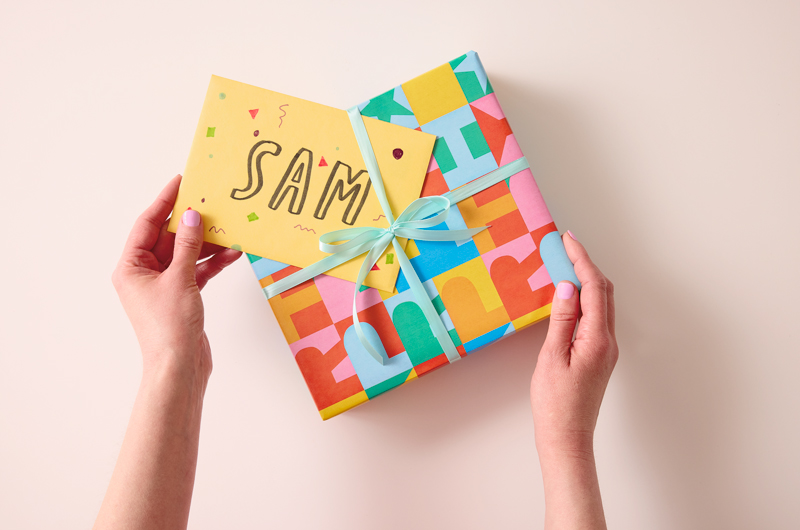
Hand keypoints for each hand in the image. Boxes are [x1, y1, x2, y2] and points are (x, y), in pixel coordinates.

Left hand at [111, 175, 240, 381]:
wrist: (180, 366)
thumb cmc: (170, 327)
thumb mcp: (180, 279)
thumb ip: (188, 245)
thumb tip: (192, 216)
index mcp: (131, 267)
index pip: (148, 224)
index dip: (165, 201)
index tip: (181, 182)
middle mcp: (144, 274)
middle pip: (169, 237)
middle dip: (191, 222)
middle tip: (210, 200)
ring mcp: (164, 285)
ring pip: (186, 253)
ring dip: (207, 242)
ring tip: (228, 226)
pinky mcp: (182, 295)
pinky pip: (197, 270)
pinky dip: (213, 262)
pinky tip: (232, 252)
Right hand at [531, 232, 617, 454]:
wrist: (567, 436)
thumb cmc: (556, 403)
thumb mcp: (552, 357)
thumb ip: (563, 319)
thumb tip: (568, 287)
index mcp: (597, 339)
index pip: (593, 288)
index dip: (581, 260)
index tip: (568, 240)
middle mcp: (608, 341)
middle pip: (603, 291)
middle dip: (586, 264)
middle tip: (565, 246)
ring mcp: (606, 348)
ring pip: (602, 302)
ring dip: (586, 279)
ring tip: (565, 263)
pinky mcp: (600, 354)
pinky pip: (596, 316)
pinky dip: (586, 297)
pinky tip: (570, 294)